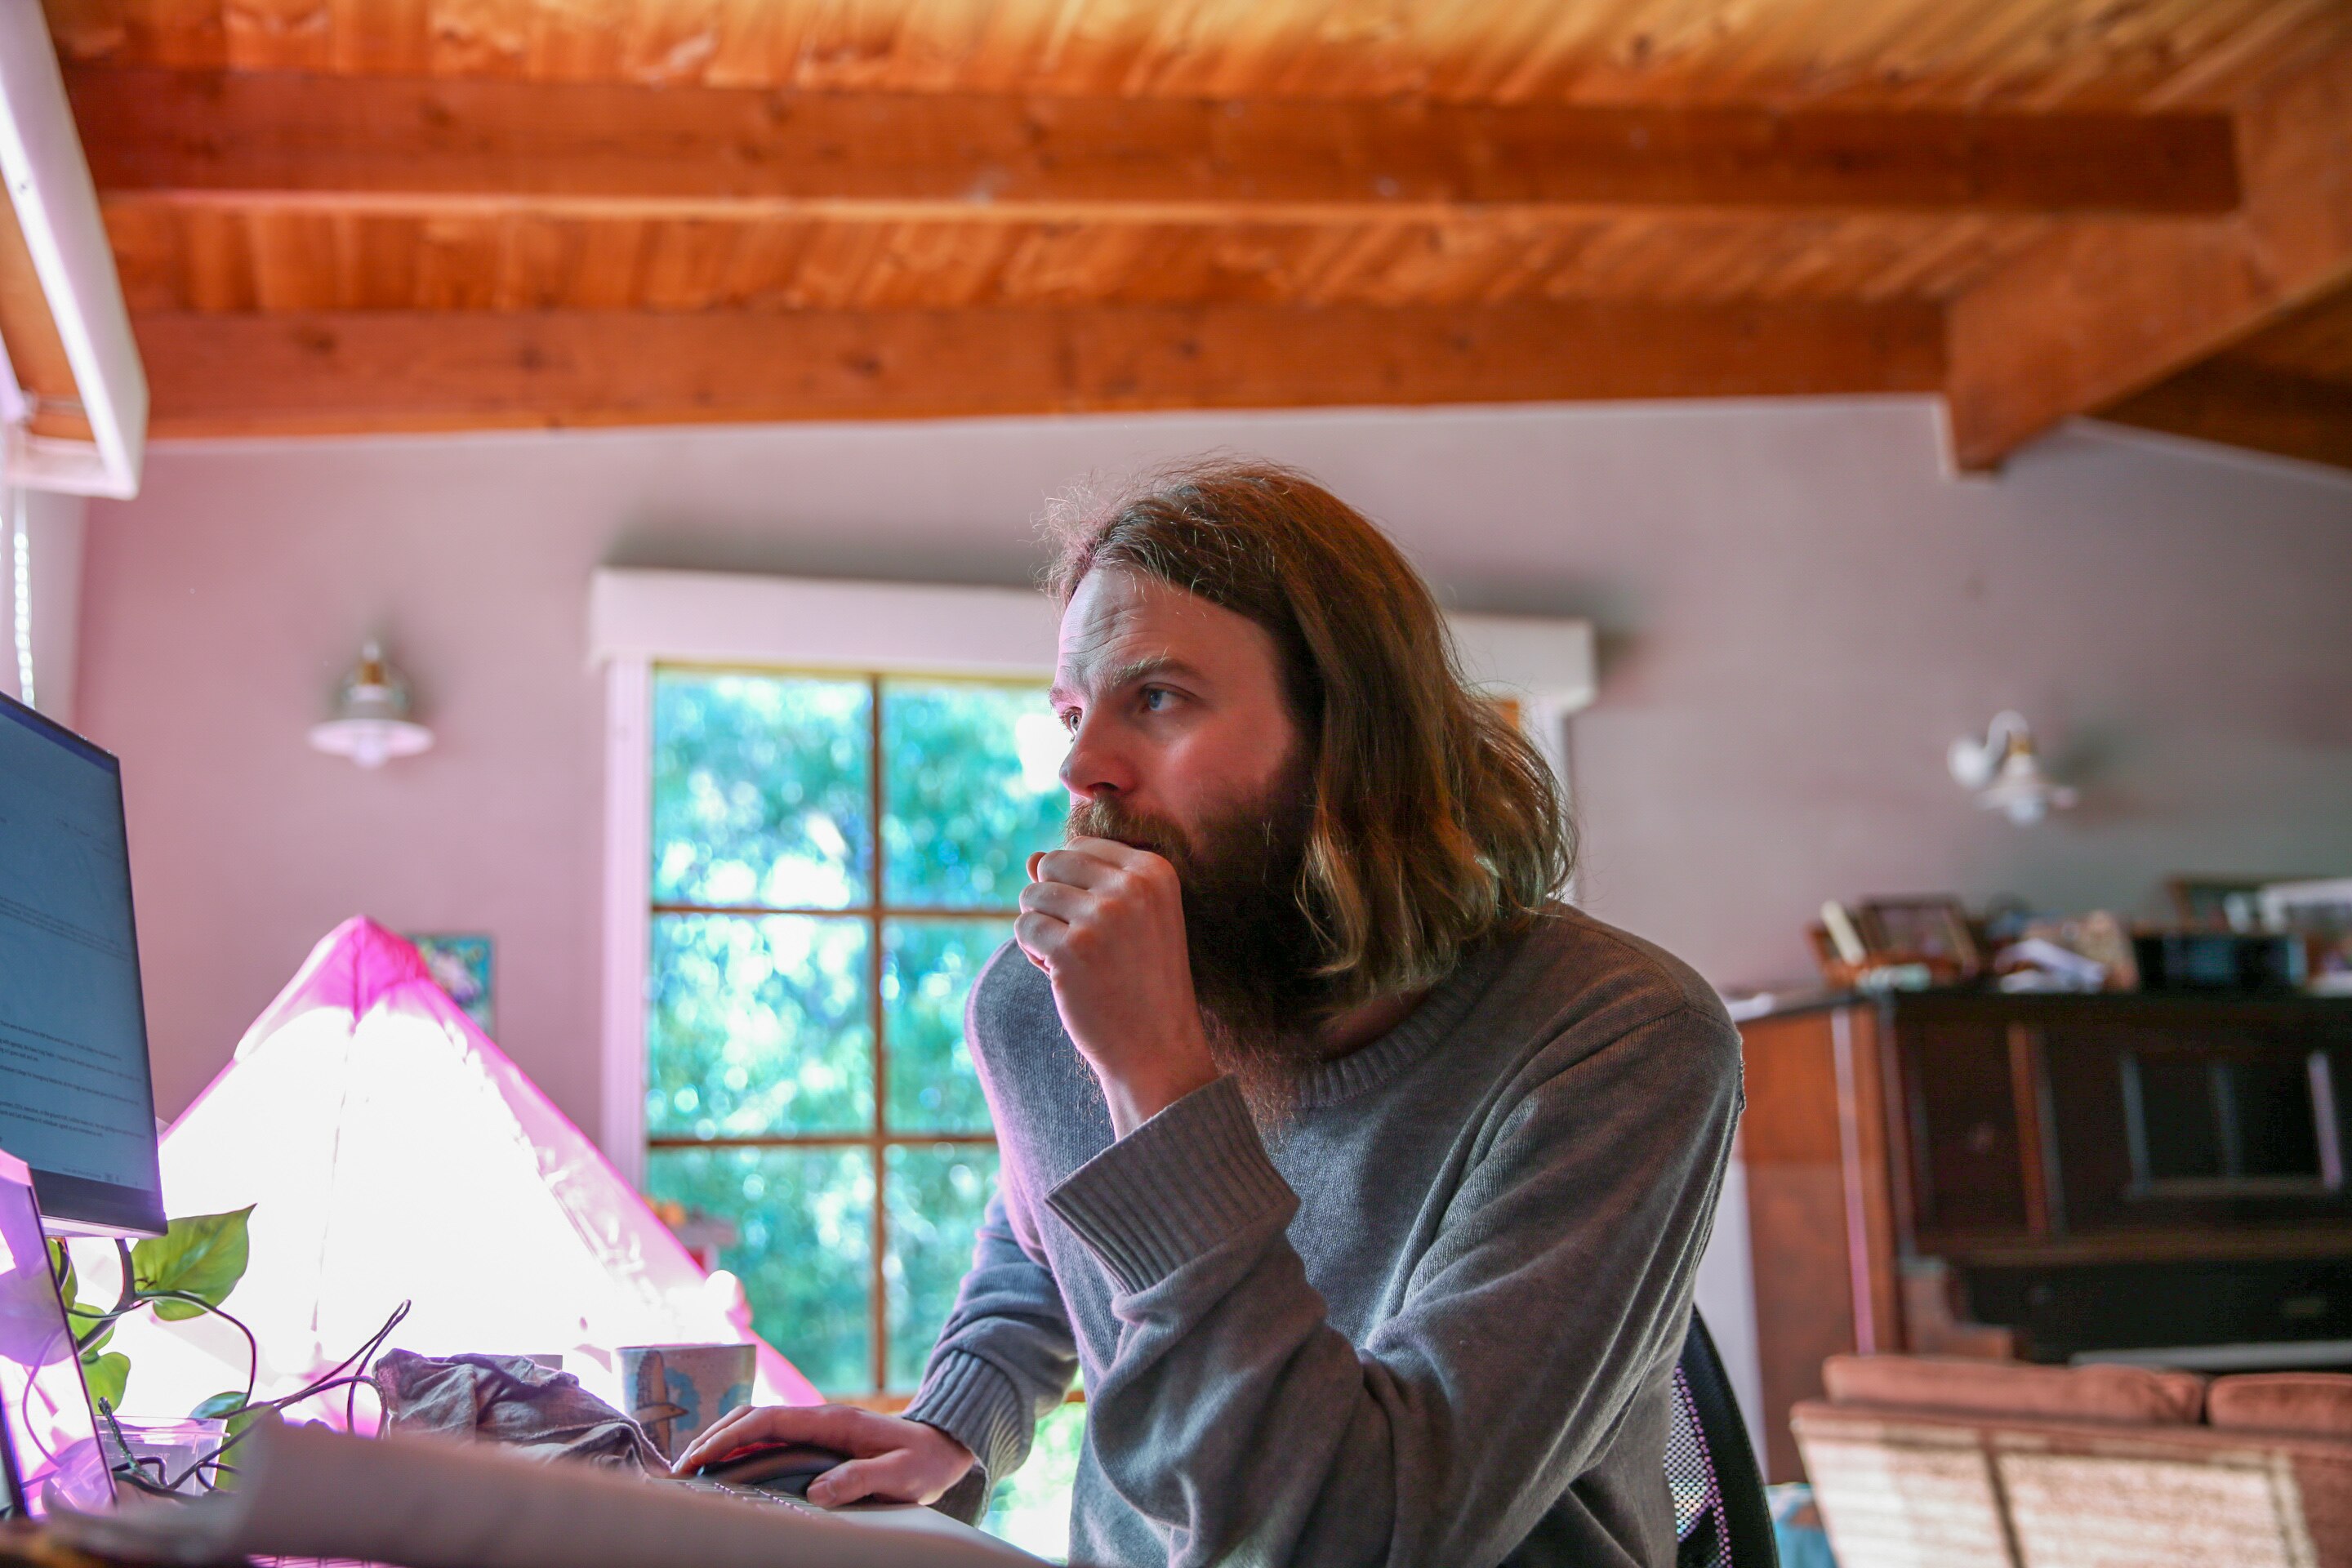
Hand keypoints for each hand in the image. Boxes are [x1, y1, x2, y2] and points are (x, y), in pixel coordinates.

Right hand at [669, 1404, 974, 1508]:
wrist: (942, 1445)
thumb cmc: (923, 1462)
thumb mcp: (900, 1475)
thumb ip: (861, 1480)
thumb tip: (815, 1494)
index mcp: (832, 1421)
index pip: (767, 1421)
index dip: (729, 1437)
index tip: (698, 1457)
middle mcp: (818, 1418)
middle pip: (753, 1418)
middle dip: (713, 1438)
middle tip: (679, 1468)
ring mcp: (816, 1427)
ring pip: (757, 1427)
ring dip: (722, 1441)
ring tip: (690, 1468)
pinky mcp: (817, 1440)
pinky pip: (770, 1439)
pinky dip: (740, 1448)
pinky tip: (725, 1468)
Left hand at [1018, 837, 1218, 1135]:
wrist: (1157, 1048)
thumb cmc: (1141, 982)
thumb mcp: (1129, 920)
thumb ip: (1083, 882)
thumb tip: (1030, 857)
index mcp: (1155, 871)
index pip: (1081, 845)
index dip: (1074, 884)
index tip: (1101, 922)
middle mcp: (1131, 886)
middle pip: (1051, 863)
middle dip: (1051, 900)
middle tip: (1080, 941)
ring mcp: (1101, 917)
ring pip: (1031, 894)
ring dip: (1041, 929)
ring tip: (1073, 961)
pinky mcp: (1071, 950)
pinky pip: (1023, 927)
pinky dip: (1032, 954)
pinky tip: (1062, 977)